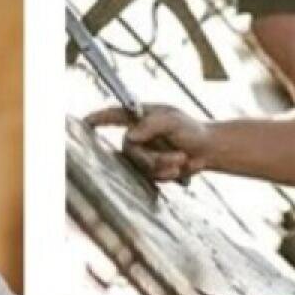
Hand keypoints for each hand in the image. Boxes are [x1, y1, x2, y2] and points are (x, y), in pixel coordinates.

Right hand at [85, 103, 214, 182]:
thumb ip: (152, 124)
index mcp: (139, 118)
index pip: (114, 116)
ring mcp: (142, 155)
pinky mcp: (150, 171)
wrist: (209, 149)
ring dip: (168, 166)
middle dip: (158, 158)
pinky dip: (174, 173)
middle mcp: (136, 137)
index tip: (85, 122)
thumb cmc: (191, 129)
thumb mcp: (174, 120)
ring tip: (186, 159)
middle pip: (132, 153)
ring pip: (145, 168)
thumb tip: (129, 136)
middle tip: (181, 156)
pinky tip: (189, 165)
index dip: (98, 118)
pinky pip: (155, 178)